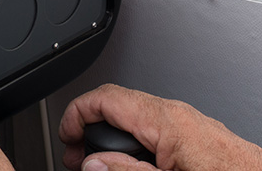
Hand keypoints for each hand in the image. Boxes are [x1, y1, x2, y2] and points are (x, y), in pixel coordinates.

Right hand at [59, 84, 261, 170]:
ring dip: (113, 138)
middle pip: (117, 105)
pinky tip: (135, 163)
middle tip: (80, 158)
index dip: (76, 114)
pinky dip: (135, 141)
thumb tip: (92, 162)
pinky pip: (154, 126)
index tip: (65, 137)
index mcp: (164, 119)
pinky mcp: (196, 133)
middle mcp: (175, 113)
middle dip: (91, 130)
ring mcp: (187, 121)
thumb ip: (125, 170)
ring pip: (135, 116)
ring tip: (104, 164)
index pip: (105, 98)